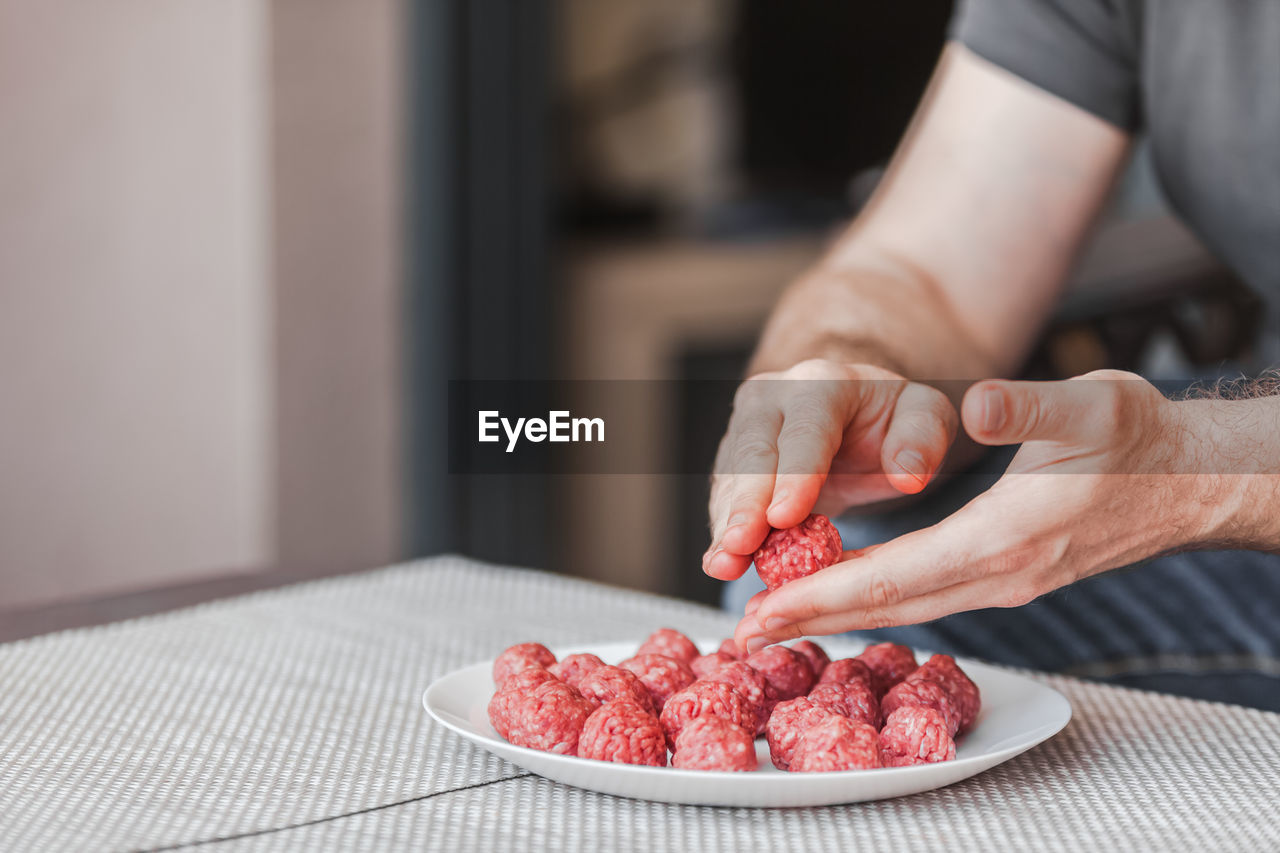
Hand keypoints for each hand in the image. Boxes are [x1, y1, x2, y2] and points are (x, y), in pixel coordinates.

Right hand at [703, 359, 958, 581]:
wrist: (855, 417)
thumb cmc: (890, 419)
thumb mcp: (925, 417)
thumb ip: (924, 437)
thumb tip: (909, 476)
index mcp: (823, 383)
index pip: (805, 430)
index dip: (794, 475)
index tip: (785, 516)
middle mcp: (772, 399)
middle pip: (754, 453)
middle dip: (746, 503)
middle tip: (740, 545)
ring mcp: (745, 429)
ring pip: (731, 479)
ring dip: (726, 524)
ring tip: (723, 565)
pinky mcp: (731, 462)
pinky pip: (724, 499)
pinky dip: (721, 534)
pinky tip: (720, 564)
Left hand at [736, 370, 1224, 650]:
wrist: (1191, 483)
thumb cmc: (1141, 441)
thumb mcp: (1093, 408)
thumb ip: (1031, 408)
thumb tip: (973, 405)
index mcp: (1007, 537)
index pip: (898, 573)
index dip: (827, 591)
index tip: (767, 606)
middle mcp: (1000, 573)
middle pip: (889, 605)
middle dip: (813, 618)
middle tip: (745, 632)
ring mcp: (1005, 581)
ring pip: (905, 607)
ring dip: (838, 615)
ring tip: (776, 620)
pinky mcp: (1008, 575)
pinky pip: (926, 597)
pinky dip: (875, 600)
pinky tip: (842, 594)